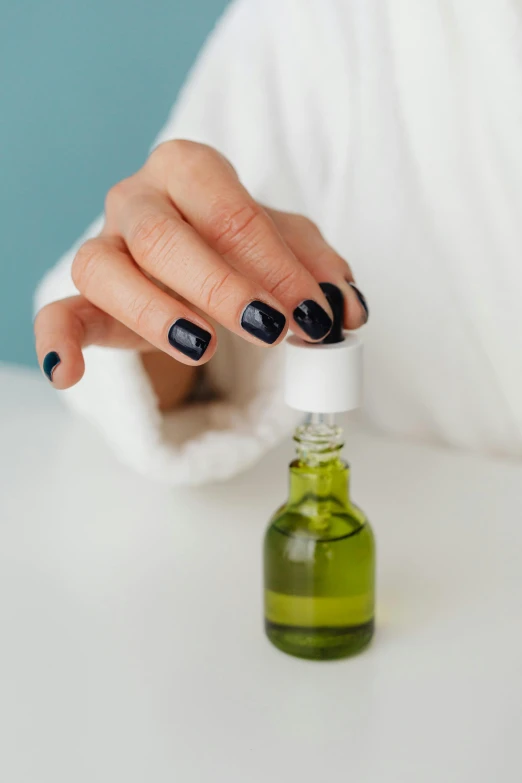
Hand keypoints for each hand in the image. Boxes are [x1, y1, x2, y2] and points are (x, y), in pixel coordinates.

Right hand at [34, 140, 367, 390]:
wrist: (189, 260)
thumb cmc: (237, 246)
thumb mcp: (285, 248)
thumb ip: (318, 270)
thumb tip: (348, 311)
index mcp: (189, 169)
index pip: (229, 209)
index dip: (274, 264)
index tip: (314, 313)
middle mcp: (136, 199)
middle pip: (164, 236)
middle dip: (222, 287)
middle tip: (272, 330)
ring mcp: (103, 246)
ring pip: (105, 270)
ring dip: (155, 314)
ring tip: (204, 349)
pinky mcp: (84, 298)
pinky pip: (56, 315)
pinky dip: (57, 343)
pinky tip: (70, 375)